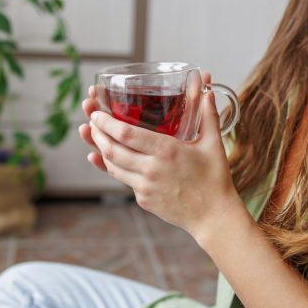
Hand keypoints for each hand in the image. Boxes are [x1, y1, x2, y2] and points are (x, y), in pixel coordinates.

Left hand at [79, 77, 240, 241]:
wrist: (213, 216)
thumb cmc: (215, 179)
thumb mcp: (213, 144)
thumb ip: (208, 115)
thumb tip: (208, 91)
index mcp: (166, 151)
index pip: (126, 134)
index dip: (106, 123)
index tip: (97, 113)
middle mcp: (151, 169)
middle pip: (112, 149)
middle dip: (97, 134)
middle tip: (92, 122)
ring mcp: (145, 187)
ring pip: (112, 166)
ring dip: (100, 150)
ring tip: (96, 137)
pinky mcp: (143, 199)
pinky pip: (123, 180)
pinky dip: (112, 167)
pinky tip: (108, 158)